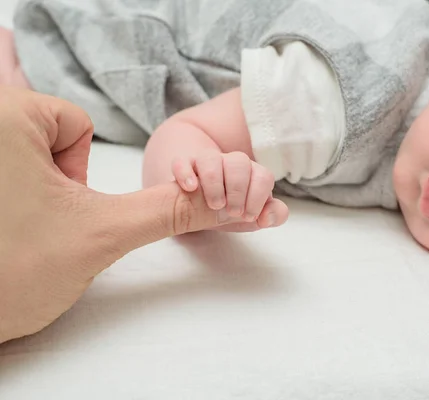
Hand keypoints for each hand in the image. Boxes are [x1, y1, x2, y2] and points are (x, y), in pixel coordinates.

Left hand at [0, 87, 241, 343]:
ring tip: (4, 230)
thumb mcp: (104, 233)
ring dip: (25, 192)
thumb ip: (173, 209)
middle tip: (25, 224)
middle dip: (49, 183)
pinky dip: (4, 197)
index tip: (47, 209)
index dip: (75, 174)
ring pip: (19, 153)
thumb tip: (227, 202)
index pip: (75, 122)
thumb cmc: (12, 273)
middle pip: (44, 133)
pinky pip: (1, 168)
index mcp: (4, 115)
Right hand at [172, 150, 288, 231]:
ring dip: (214, 182)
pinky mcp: (185, 166)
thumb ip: (273, 215)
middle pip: (240, 163)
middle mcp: (232, 163)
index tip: (249, 215)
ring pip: (211, 158)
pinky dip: (186, 173)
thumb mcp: (254, 217)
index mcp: (253, 173)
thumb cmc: (233, 210)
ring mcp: (207, 162)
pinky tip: (191, 188)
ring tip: (215, 205)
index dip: (258, 197)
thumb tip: (268, 217)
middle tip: (232, 212)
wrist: (203, 207)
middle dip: (238, 190)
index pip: (263, 176)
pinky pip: (182, 162)